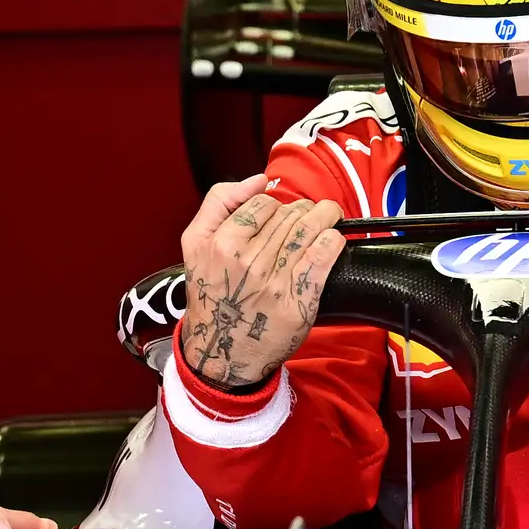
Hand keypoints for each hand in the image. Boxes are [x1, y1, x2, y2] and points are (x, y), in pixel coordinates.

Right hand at [176, 177, 342, 392]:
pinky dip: (333, 240)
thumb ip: (219, 203)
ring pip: (309, 228)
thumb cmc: (213, 294)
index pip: (262, 203)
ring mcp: (273, 281)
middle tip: (306, 216)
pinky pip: (323, 254)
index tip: (279, 214)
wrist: (222, 349)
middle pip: (288, 214)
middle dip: (302, 210)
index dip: (274, 204)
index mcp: (219, 243)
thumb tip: (259, 180)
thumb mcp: (194, 244)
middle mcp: (245, 261)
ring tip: (328, 215)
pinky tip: (333, 238)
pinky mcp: (298, 299)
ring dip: (324, 216)